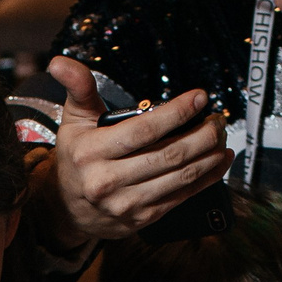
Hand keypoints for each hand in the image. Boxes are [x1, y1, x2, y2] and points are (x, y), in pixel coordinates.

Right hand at [41, 57, 231, 246]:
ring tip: (221, 137)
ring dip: (209, 155)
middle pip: (168, 155)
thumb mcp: (74, 121)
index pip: (143, 130)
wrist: (69, 209)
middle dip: (202, 134)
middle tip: (218, 119)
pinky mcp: (143, 218)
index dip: (176, 113)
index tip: (200, 97)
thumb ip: (78, 89)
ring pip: (180, 177)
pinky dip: (207, 178)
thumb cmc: (77, 158)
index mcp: (91, 153)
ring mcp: (127, 204)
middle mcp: (107, 181)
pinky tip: (219, 161)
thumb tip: (61, 62)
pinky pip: (182, 196)